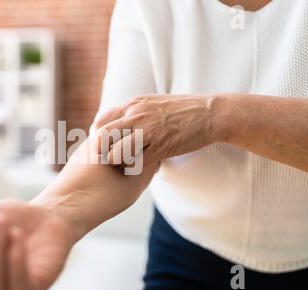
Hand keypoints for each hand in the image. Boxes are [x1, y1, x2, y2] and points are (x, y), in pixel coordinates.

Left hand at [94, 94, 224, 165]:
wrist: (209, 114)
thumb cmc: (181, 109)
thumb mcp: (152, 103)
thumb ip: (133, 112)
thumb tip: (116, 122)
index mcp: (132, 105)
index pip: (101, 122)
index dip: (98, 137)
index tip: (105, 146)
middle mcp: (136, 117)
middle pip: (102, 138)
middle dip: (102, 152)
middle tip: (110, 159)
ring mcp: (147, 132)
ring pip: (115, 153)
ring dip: (117, 163)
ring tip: (125, 164)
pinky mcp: (160, 148)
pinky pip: (136, 164)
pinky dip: (135, 169)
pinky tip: (142, 166)